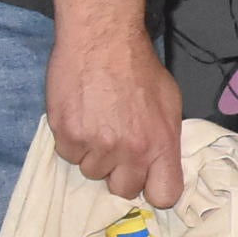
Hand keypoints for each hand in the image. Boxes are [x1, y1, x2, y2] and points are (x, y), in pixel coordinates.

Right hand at [47, 31, 186, 207]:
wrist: (102, 40)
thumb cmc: (138, 67)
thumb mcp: (169, 103)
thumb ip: (165, 139)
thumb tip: (160, 164)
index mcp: (161, 143)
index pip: (165, 196)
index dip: (154, 189)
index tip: (147, 180)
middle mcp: (130, 150)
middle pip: (123, 189)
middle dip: (119, 172)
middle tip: (117, 144)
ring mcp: (97, 144)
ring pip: (91, 172)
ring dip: (94, 154)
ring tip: (97, 122)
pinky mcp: (68, 135)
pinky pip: (69, 155)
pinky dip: (73, 140)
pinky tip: (81, 116)